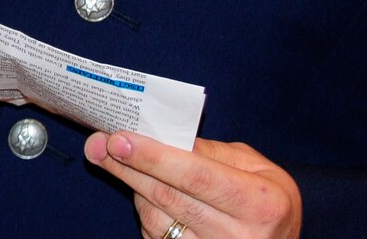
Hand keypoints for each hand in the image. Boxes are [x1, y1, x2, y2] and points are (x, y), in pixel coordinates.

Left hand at [85, 131, 301, 238]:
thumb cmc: (267, 198)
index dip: (154, 157)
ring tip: (122, 161)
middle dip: (128, 167)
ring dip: (133, 187)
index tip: (120, 139)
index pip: (196, 177)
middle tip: (99, 144)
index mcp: (259, 204)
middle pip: (169, 198)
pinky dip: (145, 210)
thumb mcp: (254, 167)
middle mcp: (237, 237)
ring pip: (155, 219)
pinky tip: (144, 191)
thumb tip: (160, 137)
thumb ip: (210, 152)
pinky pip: (155, 236)